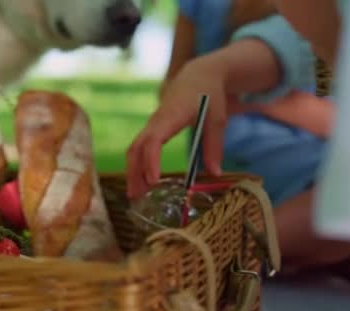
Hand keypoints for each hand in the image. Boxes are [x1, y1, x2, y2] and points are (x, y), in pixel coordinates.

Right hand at [127, 56, 244, 198]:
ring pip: (135, 148)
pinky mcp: (153, 128)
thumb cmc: (209, 94)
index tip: (153, 181)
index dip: (151, 161)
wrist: (198, 75)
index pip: (154, 140)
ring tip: (134, 194)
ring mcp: (152, 124)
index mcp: (171, 115)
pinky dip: (137, 164)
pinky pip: (140, 147)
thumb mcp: (217, 118)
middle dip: (134, 172)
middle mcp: (156, 121)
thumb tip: (215, 173)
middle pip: (137, 147)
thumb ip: (214, 146)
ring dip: (132, 171)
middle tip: (135, 196)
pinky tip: (141, 180)